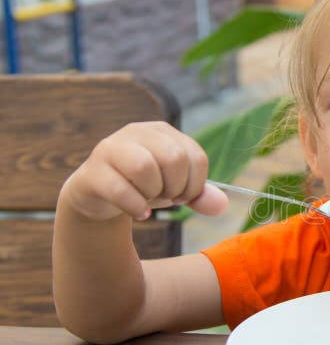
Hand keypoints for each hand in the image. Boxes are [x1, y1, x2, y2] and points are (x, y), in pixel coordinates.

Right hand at [61, 121, 227, 220]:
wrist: (99, 196)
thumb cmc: (143, 186)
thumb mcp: (175, 189)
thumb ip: (199, 195)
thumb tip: (221, 205)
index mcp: (163, 131)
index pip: (195, 156)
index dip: (196, 184)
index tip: (184, 196)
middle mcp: (137, 132)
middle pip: (173, 158)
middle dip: (176, 188)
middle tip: (166, 198)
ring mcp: (111, 148)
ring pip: (144, 167)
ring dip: (153, 193)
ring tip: (149, 200)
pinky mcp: (93, 171)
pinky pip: (120, 189)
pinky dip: (136, 206)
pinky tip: (139, 212)